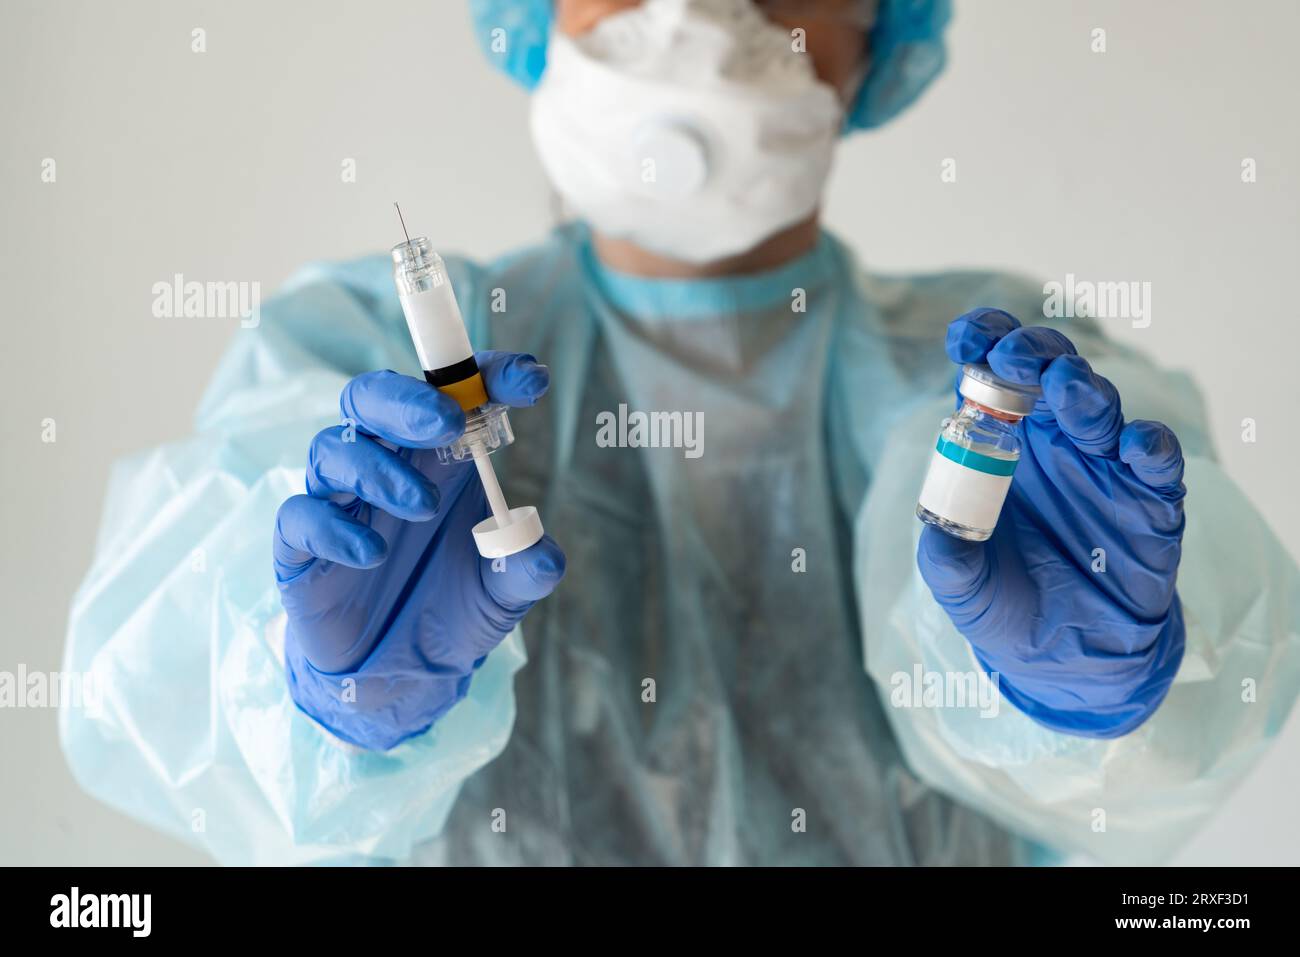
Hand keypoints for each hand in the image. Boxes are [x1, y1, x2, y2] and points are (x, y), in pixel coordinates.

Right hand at [273, 351, 564, 749]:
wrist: (398, 675)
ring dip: (379, 469)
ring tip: (423, 505)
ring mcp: (339, 502)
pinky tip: (373, 554)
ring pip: (334, 450)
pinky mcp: (301, 546)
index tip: (528, 380)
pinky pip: (300, 517)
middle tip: (450, 421)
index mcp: (437, 459)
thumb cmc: (449, 610)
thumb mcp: (502, 595)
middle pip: (372, 399)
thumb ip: (524, 570)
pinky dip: (334, 528)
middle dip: (408, 400)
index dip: (486, 376)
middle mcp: (384, 466)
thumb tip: (543, 556)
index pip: (453, 394)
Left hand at [917, 308, 1185, 737]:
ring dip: (1082, 390)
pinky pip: (1156, 459)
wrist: (1068, 662)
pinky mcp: (1150, 498)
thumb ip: (945, 554)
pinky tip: (1134, 445)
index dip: (981, 344)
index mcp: (1000, 443)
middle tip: (1012, 358)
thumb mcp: (962, 585)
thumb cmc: (1006, 604)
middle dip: (1030, 354)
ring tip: (1064, 384)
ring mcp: (1104, 464)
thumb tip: (935, 526)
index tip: (964, 339)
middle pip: (1046, 372)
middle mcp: (1053, 441)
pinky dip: (1149, 446)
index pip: (988, 375)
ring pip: (1099, 406)